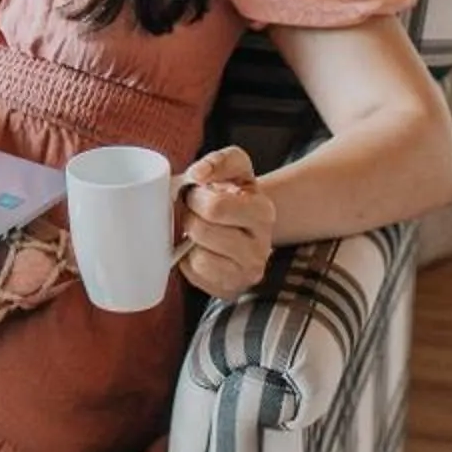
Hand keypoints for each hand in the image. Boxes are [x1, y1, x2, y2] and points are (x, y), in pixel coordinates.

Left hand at [175, 146, 275, 299]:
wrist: (245, 223)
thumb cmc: (234, 192)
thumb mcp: (235, 165)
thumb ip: (218, 161)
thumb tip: (198, 174)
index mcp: (263, 213)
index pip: (215, 207)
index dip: (195, 197)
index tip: (197, 194)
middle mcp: (260, 248)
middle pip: (202, 231)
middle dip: (190, 217)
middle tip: (194, 212)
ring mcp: (247, 273)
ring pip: (199, 258)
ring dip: (189, 241)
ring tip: (199, 232)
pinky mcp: (230, 290)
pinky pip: (194, 276)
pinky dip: (189, 261)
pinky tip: (200, 250)